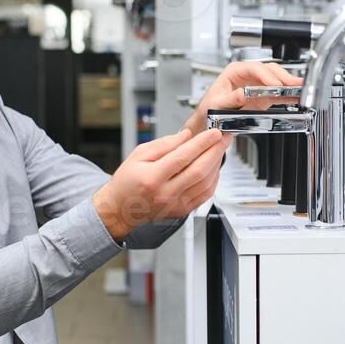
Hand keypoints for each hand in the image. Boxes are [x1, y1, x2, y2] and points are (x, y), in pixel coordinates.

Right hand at [92, 128, 230, 240]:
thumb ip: (164, 144)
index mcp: (152, 177)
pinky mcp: (182, 210)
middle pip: (199, 170)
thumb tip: (187, 135)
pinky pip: (205, 195)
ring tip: (219, 149)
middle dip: (215, 151)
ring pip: (205, 183)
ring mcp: (175, 204)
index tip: (213, 132)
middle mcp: (165, 193)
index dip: (202, 143)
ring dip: (216, 164)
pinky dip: (213, 180)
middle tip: (223, 138)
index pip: (183, 157)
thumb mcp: (139, 154)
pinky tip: (214, 168)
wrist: (121, 208)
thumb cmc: (127, 181)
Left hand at [183, 61, 304, 135]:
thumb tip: (243, 94)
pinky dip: (287, 95)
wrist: (208, 121)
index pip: (254, 69)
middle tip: (294, 85)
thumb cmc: (208, 109)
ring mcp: (256, 85)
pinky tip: (295, 96)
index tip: (275, 85)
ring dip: (288, 84)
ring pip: (276, 79)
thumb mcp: (216, 104)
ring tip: (300, 89)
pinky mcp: (262, 96)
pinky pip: (277, 93)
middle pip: (269, 71)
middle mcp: (247, 75)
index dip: (266, 76)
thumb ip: (231, 99)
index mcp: (234, 71)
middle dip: (283, 77)